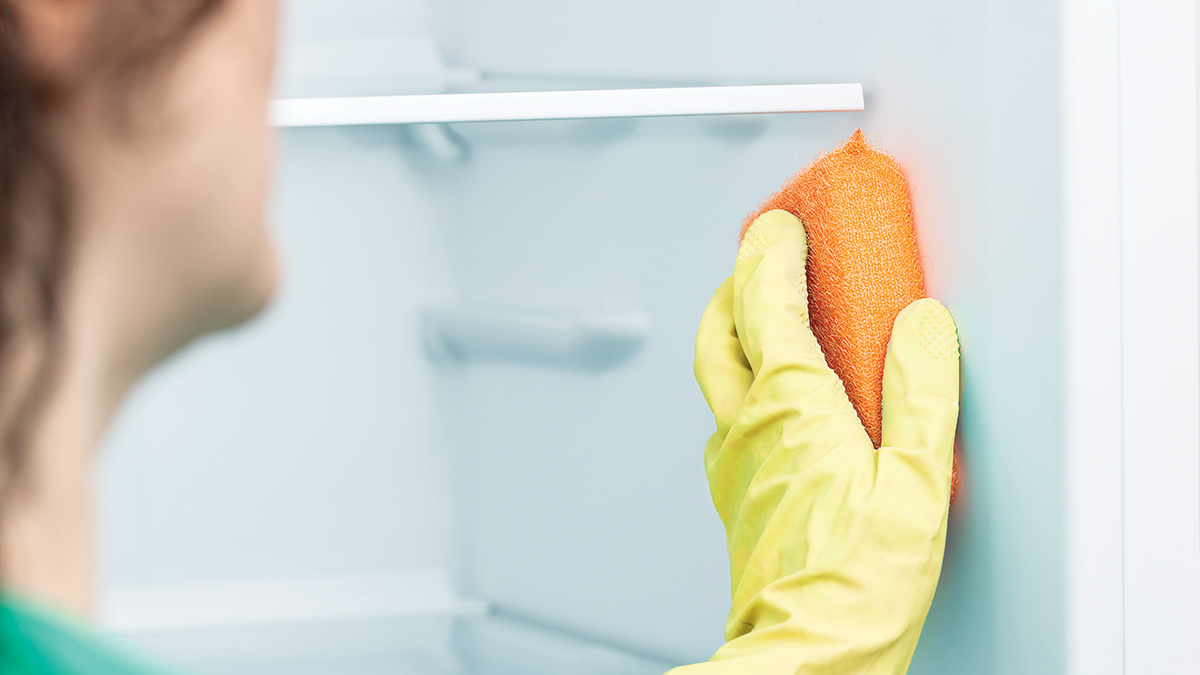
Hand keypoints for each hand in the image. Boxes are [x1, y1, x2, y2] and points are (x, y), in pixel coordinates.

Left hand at [671, 210, 959, 673]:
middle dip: (738, 280)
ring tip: (771, 311)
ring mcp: (734, 460)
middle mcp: (748, 426)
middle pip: (718, 328)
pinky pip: (729, 412)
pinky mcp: (736, 492)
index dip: (771, 253)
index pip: (764, 303)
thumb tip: (921, 327)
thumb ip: (921, 394)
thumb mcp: (917, 481)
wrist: (806, 654)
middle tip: (766, 256)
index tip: (783, 224)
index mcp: (792, 409)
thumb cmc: (857, 585)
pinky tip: (778, 394)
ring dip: (736, 325)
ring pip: (716, 370)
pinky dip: (746, 377)